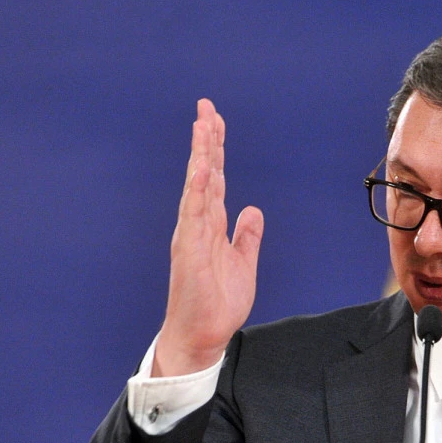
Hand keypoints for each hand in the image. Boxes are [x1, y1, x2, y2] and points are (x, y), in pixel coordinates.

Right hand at [152, 99, 263, 376]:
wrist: (203, 335)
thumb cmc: (217, 302)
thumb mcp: (242, 262)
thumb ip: (246, 236)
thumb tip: (253, 209)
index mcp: (211, 226)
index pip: (216, 180)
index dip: (216, 150)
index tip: (215, 121)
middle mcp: (198, 224)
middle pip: (204, 174)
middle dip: (206, 140)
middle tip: (206, 107)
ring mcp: (191, 235)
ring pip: (197, 187)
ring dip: (201, 155)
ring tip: (203, 124)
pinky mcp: (188, 251)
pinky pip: (193, 215)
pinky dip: (197, 191)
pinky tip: (202, 168)